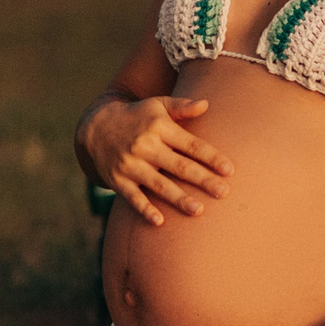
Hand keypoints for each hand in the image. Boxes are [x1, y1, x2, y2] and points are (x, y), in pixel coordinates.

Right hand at [80, 96, 234, 226]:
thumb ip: (181, 107)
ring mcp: (130, 164)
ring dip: (179, 198)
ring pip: (159, 185)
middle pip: (179, 166)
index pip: (190, 144)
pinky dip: (145, 209)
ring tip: (199, 210)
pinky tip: (160, 222)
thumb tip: (206, 104)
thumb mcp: (157, 105)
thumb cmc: (137, 116)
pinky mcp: (117, 179)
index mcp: (159, 127)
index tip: (230, 170)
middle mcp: (145, 146)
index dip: (211, 157)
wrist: (95, 126)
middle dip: (202, 180)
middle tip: (224, 193)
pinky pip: (133, 197)